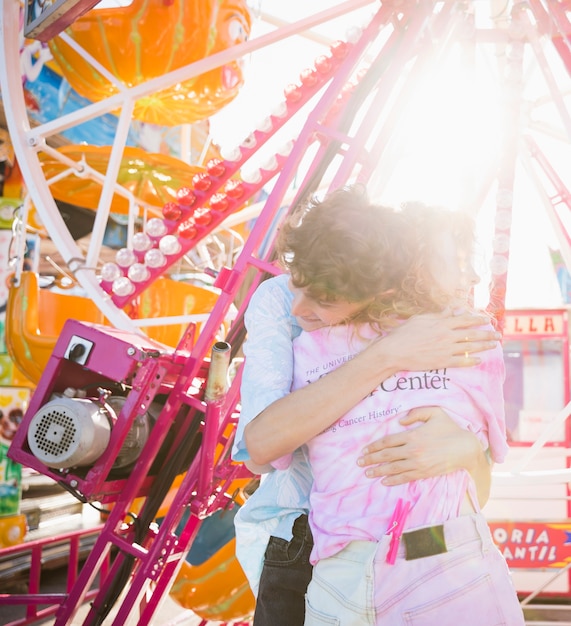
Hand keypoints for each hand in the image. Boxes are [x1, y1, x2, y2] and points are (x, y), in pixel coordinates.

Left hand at [357, 406, 481, 483]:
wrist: (466, 448)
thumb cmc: (450, 428)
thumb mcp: (435, 413)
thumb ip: (416, 413)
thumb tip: (401, 421)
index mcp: (413, 435)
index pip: (387, 441)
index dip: (374, 446)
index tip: (364, 450)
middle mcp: (412, 450)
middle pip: (386, 455)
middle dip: (371, 459)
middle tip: (359, 463)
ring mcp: (418, 463)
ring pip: (393, 468)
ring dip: (378, 471)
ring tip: (367, 473)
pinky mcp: (424, 472)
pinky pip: (405, 477)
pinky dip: (393, 480)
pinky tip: (384, 481)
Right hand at [374, 310, 499, 371]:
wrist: (394, 352)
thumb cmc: (403, 334)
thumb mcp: (420, 319)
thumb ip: (438, 315)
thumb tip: (451, 310)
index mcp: (441, 324)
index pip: (465, 320)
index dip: (478, 320)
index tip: (487, 320)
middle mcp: (446, 336)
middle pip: (472, 334)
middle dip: (487, 334)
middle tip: (498, 335)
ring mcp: (445, 350)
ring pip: (470, 347)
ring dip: (484, 346)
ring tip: (494, 345)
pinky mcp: (442, 362)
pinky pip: (461, 361)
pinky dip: (472, 360)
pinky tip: (479, 360)